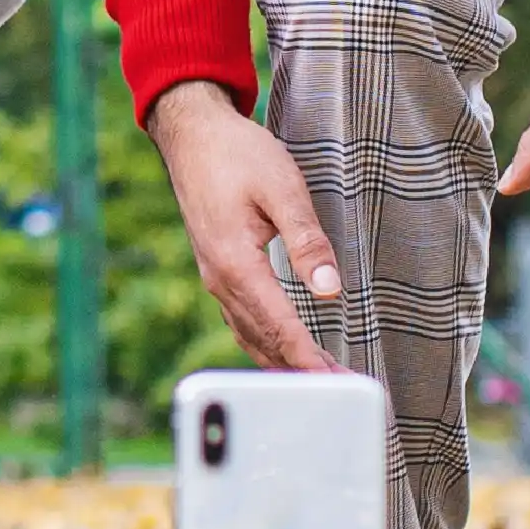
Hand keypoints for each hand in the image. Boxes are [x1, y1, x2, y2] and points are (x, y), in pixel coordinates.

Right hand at [145, 82, 344, 371]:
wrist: (192, 135)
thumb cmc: (238, 154)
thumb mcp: (282, 188)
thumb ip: (307, 241)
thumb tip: (329, 290)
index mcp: (236, 264)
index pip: (280, 325)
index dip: (308, 358)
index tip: (333, 383)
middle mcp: (220, 280)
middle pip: (264, 340)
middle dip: (300, 369)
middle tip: (337, 393)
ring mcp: (215, 278)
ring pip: (250, 334)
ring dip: (282, 361)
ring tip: (316, 381)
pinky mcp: (217, 271)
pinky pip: (241, 319)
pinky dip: (265, 342)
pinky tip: (282, 349)